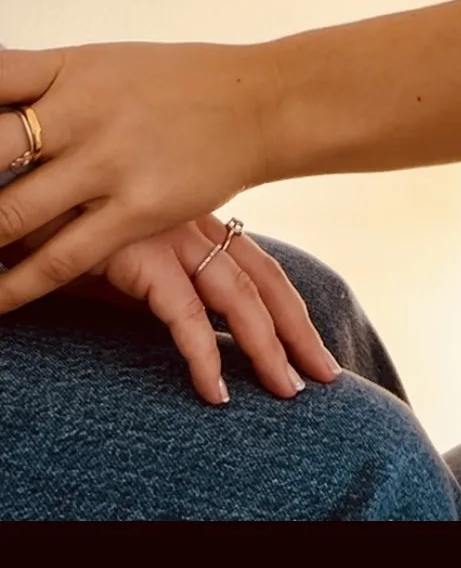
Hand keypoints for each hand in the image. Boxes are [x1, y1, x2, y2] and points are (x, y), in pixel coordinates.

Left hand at [0, 40, 272, 307]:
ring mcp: (109, 162)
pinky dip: (16, 284)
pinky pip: (62, 258)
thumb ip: (41, 84)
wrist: (257, 103)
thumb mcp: (103, 66)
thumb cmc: (171, 84)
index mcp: (72, 66)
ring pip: (14, 211)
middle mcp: (85, 110)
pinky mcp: (135, 211)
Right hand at [3, 207, 340, 405]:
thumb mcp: (122, 230)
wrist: (27, 174)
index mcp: (194, 210)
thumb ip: (152, 263)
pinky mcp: (140, 254)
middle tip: (324, 374)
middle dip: (297, 329)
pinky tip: (217, 393)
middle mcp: (192, 218)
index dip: (289, 303)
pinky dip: (203, 358)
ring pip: (238, 298)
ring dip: (268, 348)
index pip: (256, 261)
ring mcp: (170, 233)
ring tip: (285, 390)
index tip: (312, 342)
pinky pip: (184, 317)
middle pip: (263, 279)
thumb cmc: (68, 199)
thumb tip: (175, 306)